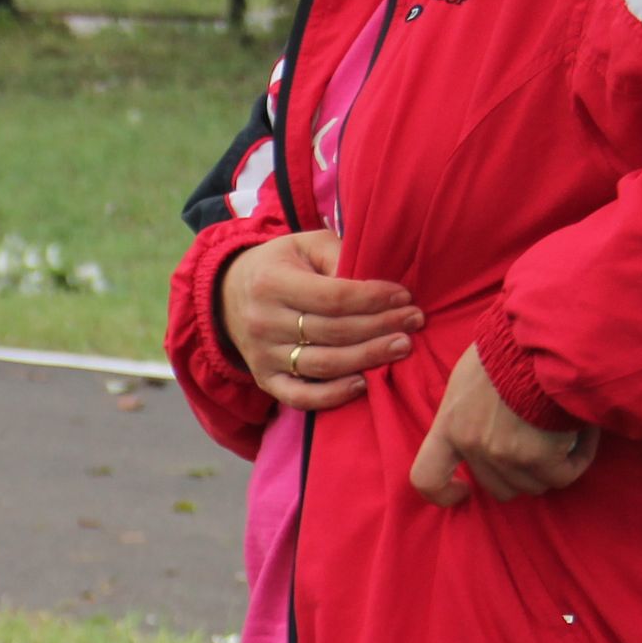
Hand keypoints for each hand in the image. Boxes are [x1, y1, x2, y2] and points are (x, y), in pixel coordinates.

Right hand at [215, 230, 421, 413]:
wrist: (227, 295)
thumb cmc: (280, 265)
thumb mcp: (304, 245)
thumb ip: (338, 256)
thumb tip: (376, 283)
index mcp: (272, 283)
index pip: (333, 297)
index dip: (373, 298)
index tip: (404, 296)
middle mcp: (263, 322)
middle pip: (333, 331)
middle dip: (380, 327)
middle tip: (414, 322)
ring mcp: (262, 355)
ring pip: (322, 364)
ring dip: (367, 358)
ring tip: (401, 348)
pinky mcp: (264, 379)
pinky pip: (299, 397)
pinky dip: (331, 396)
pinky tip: (361, 385)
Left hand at [411, 350, 598, 505]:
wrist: (544, 333)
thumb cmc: (511, 345)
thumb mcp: (470, 376)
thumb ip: (469, 411)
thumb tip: (486, 426)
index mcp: (449, 424)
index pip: (426, 477)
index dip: (444, 492)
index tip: (465, 490)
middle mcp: (472, 444)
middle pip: (497, 488)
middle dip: (523, 473)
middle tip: (543, 443)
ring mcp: (503, 454)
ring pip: (533, 485)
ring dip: (553, 464)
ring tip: (565, 428)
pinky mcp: (538, 457)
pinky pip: (563, 475)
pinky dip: (578, 458)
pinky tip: (584, 431)